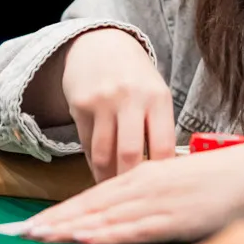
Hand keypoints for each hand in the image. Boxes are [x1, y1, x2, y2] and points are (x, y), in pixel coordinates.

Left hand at [23, 135, 243, 243]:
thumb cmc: (219, 182)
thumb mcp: (177, 184)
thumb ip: (150, 199)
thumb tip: (124, 217)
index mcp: (143, 175)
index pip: (93, 196)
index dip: (61, 212)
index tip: (33, 225)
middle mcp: (144, 183)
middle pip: (90, 206)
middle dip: (55, 221)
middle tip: (20, 235)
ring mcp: (158, 200)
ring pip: (104, 216)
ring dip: (70, 228)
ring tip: (40, 238)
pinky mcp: (173, 215)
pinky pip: (133, 227)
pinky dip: (106, 232)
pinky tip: (85, 237)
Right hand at [61, 29, 174, 182]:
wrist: (100, 44)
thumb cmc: (135, 77)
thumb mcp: (156, 94)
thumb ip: (159, 128)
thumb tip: (164, 173)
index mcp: (158, 98)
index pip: (163, 146)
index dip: (161, 175)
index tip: (160, 192)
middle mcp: (131, 98)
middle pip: (130, 155)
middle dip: (130, 182)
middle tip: (132, 200)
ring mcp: (103, 101)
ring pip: (104, 155)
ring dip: (107, 179)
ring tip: (114, 191)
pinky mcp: (79, 105)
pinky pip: (87, 145)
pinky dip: (94, 163)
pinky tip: (100, 172)